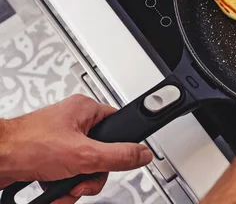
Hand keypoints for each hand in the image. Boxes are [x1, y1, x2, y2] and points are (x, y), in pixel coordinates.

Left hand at [0, 94, 152, 202]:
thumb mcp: (84, 155)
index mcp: (85, 110)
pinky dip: (61, 187)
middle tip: (82, 179)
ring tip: (63, 187)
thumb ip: (118, 156)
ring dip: (76, 184)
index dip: (118, 148)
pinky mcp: (47, 156)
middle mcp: (73, 122)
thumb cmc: (28, 145)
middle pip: (101, 154)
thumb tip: (143, 154)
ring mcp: (59, 140)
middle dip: (92, 175)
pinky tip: (53, 189)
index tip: (115, 162)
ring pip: (84, 167)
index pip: (118, 126)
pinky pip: (66, 174)